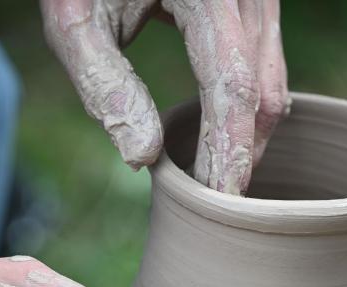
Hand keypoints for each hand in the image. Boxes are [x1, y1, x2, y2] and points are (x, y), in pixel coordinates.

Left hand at [40, 0, 289, 194]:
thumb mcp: (76, 19)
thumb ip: (105, 83)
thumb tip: (142, 157)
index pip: (230, 84)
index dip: (228, 149)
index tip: (219, 200)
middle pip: (261, 91)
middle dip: (242, 153)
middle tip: (216, 206)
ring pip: (271, 84)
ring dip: (247, 137)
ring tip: (216, 179)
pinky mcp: (253, 8)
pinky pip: (265, 69)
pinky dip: (247, 112)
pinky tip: (223, 139)